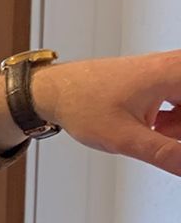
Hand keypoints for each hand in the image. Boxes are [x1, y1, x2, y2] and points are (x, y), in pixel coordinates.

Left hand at [0, 51, 180, 174]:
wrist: (53, 91)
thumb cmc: (81, 103)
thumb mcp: (126, 138)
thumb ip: (167, 155)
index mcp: (173, 73)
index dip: (180, 133)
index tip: (169, 141)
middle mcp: (173, 67)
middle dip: (177, 131)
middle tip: (155, 135)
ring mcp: (166, 73)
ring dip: (176, 129)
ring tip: (150, 132)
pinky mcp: (159, 81)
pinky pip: (179, 103)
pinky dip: (172, 121)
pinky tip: (153, 129)